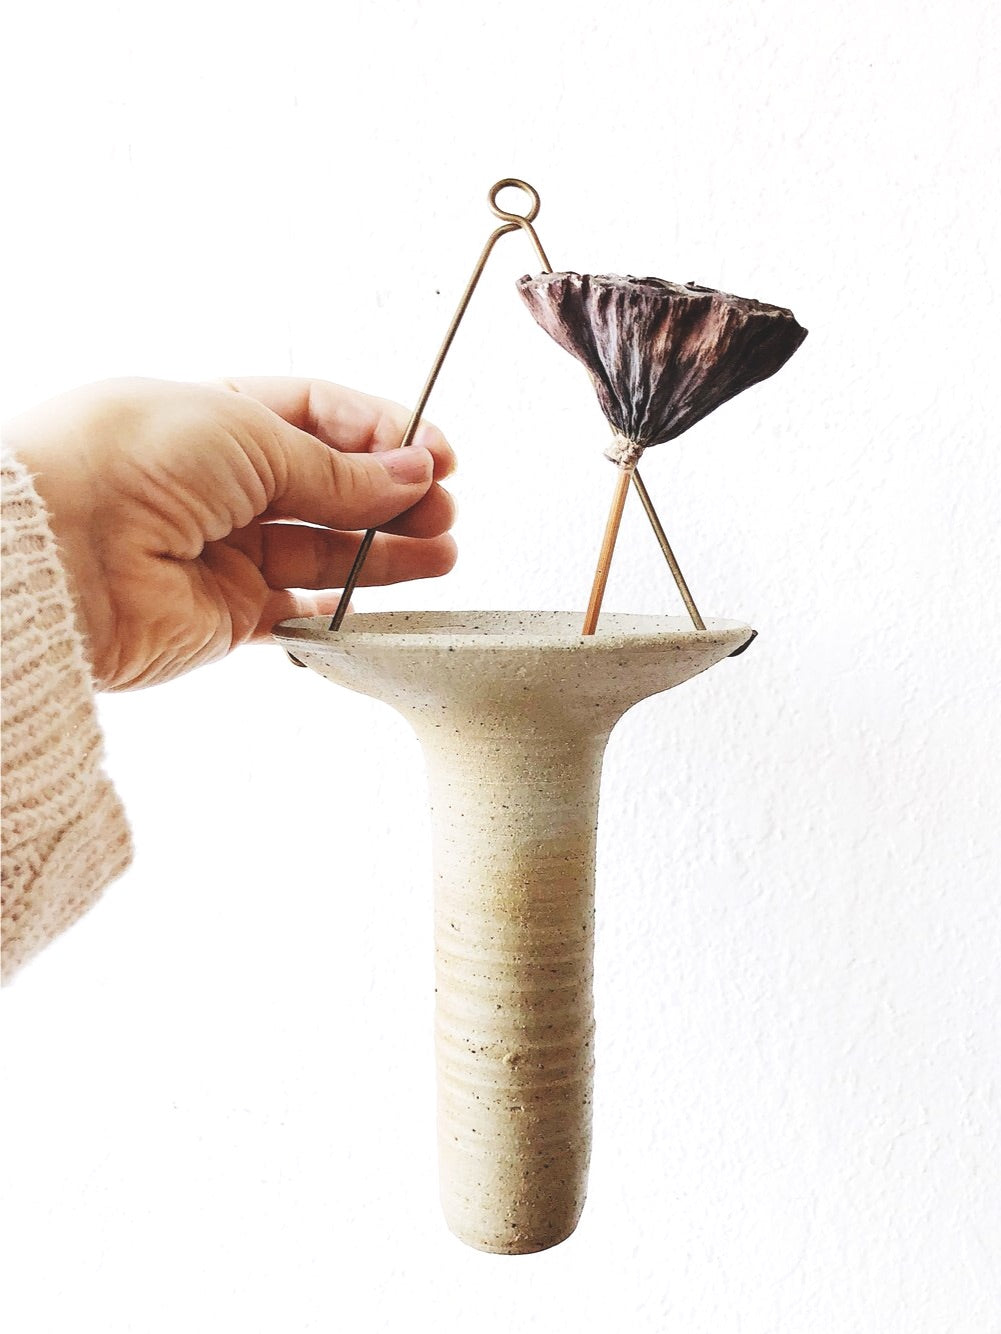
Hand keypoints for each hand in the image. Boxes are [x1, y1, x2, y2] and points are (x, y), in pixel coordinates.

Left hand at [5, 376, 456, 689]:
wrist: (53, 553)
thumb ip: (335, 469)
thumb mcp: (248, 434)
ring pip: (324, 550)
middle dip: (393, 494)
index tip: (434, 453)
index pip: (317, 416)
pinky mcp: (224, 615)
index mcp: (215, 415)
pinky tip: (388, 596)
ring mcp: (223, 551)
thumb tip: (409, 474)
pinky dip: (345, 606)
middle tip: (441, 508)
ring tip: (441, 553)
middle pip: (329, 486)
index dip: (381, 433)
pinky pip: (299, 613)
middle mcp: (219, 482)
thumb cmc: (123, 462)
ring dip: (386, 550)